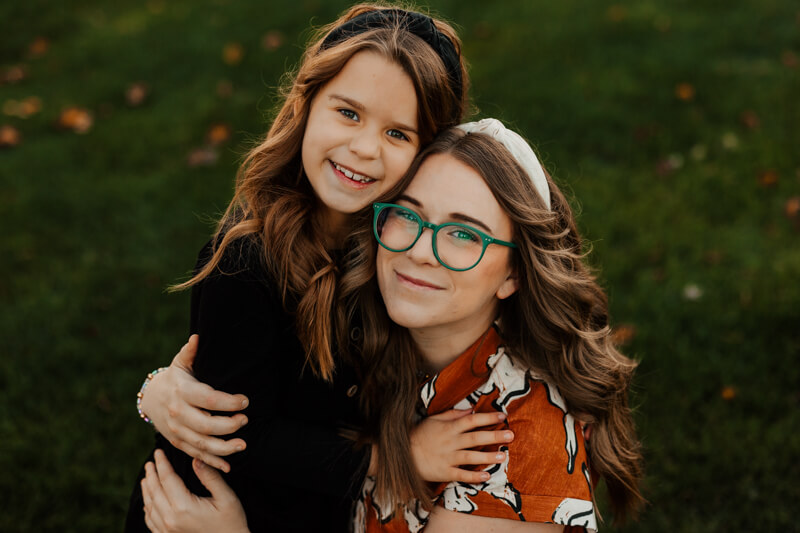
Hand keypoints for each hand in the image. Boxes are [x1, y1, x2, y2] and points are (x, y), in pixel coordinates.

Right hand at [140, 335, 249, 471]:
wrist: (150, 398)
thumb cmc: (174, 378)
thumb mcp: (179, 363)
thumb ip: (190, 352)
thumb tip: (198, 337)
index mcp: (182, 392)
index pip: (208, 399)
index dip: (228, 402)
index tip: (245, 401)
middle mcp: (178, 413)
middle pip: (205, 425)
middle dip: (228, 426)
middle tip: (245, 421)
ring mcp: (177, 431)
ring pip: (201, 444)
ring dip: (223, 448)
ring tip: (243, 445)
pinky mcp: (178, 443)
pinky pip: (196, 455)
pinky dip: (212, 463)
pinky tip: (229, 466)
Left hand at [141, 449, 248, 532]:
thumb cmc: (231, 523)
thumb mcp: (226, 498)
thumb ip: (210, 477)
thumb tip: (196, 459)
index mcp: (184, 507)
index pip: (167, 479)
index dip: (162, 464)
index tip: (158, 452)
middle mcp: (171, 519)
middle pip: (155, 492)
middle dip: (151, 475)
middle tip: (150, 462)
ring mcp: (167, 531)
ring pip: (150, 507)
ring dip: (147, 490)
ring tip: (146, 479)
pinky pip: (151, 522)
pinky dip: (148, 509)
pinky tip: (149, 503)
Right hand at [410, 409, 514, 483]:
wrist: (403, 455)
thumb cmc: (420, 435)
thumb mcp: (434, 419)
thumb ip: (453, 414)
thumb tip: (471, 410)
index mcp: (449, 428)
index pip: (471, 421)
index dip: (487, 418)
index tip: (502, 416)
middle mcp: (450, 442)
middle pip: (475, 438)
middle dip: (494, 436)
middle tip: (511, 435)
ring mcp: (448, 458)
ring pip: (471, 457)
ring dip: (488, 457)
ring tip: (504, 456)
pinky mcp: (444, 472)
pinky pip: (461, 475)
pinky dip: (474, 476)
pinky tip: (487, 476)